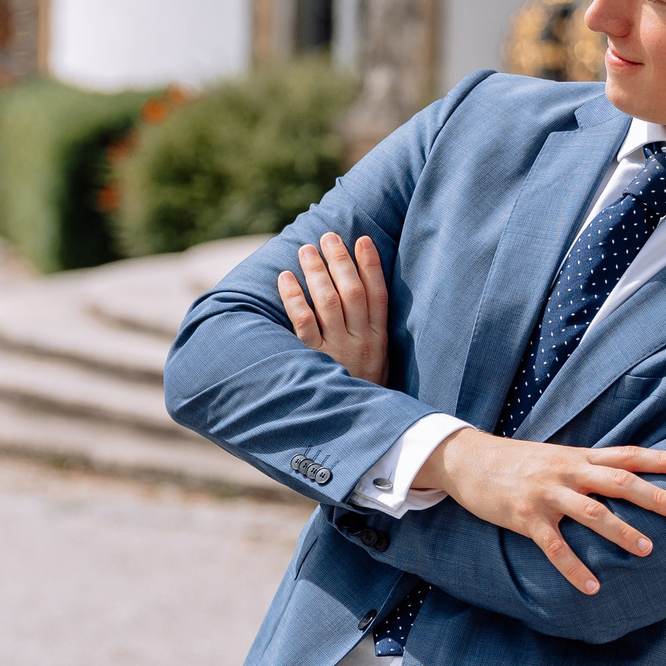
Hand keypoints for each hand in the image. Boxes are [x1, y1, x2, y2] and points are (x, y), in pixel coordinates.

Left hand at [277, 232, 388, 384]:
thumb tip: (363, 294)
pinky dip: (294, 299)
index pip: (379, 295)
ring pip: (328, 303)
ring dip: (317, 273)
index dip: (371, 265)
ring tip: (306, 250)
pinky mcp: (313, 361)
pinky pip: (303, 324)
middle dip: (340, 261)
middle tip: (328, 236)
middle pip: (352, 292)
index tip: (362, 239)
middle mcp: (361, 342)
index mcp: (379, 340)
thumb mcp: (379, 363)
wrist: (354, 429)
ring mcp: (336, 351)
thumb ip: (372, 332)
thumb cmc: (362, 391)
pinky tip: (286, 279)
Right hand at [413, 428, 665, 594]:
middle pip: (618, 481)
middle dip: (652, 496)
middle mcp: (567, 471)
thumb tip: (621, 479)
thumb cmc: (515, 461)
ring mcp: (546, 493)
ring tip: (647, 550)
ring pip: (591, 513)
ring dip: (621, 531)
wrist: (467, 458)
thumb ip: (585, 466)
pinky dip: (573, 567)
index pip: (626, 455)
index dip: (659, 459)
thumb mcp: (554, 456)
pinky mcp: (525, 516)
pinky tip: (591, 586)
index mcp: (577, 457)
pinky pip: (554, 546)